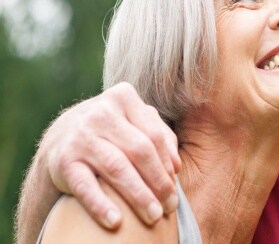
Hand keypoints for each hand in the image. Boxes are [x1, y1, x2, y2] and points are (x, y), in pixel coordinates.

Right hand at [43, 82, 180, 228]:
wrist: (61, 136)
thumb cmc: (111, 130)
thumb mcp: (133, 121)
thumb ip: (159, 134)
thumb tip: (176, 165)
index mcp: (123, 97)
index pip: (154, 135)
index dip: (168, 162)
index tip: (176, 185)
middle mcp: (101, 113)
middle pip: (140, 151)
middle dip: (158, 182)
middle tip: (169, 206)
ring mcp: (81, 136)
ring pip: (117, 168)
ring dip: (138, 196)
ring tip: (153, 216)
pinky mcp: (63, 161)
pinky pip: (85, 186)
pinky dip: (101, 205)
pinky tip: (116, 222)